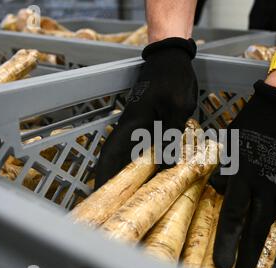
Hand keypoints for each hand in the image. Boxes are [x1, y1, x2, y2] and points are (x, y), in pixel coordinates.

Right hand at [94, 38, 197, 188]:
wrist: (171, 57)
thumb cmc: (173, 78)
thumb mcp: (176, 107)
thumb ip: (169, 135)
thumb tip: (165, 166)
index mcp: (133, 123)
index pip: (111, 153)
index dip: (103, 174)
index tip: (99, 194)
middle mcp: (131, 126)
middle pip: (117, 157)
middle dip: (114, 180)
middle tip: (116, 203)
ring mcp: (139, 124)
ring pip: (130, 153)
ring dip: (129, 173)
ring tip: (133, 195)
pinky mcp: (148, 122)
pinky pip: (144, 146)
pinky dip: (145, 161)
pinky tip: (153, 173)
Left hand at [210, 80, 275, 267]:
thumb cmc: (252, 122)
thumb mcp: (229, 143)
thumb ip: (223, 170)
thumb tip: (218, 189)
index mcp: (243, 174)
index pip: (233, 216)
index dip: (227, 243)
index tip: (222, 264)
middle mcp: (263, 184)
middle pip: (254, 227)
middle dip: (246, 254)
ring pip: (269, 220)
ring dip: (259, 241)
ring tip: (251, 260)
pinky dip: (272, 219)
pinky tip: (265, 227)